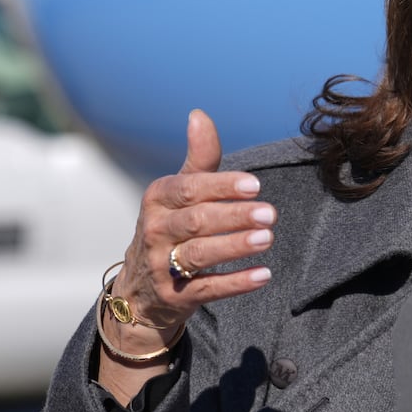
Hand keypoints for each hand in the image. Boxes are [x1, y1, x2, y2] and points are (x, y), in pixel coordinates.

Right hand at [109, 109, 275, 345]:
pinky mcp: (175, 296)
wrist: (140, 291)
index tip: (255, 185)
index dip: (222, 186)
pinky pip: (207, 289)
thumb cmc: (170, 229)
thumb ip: (197, 159)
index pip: (190, 188)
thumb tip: (199, 115)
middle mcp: (155, 231)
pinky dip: (235, 283)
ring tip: (267, 239)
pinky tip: (263, 276)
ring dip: (235, 246)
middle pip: (197, 221)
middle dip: (234, 216)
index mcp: (157, 199)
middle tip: (270, 213)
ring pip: (200, 254)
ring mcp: (162, 266)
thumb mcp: (178, 193)